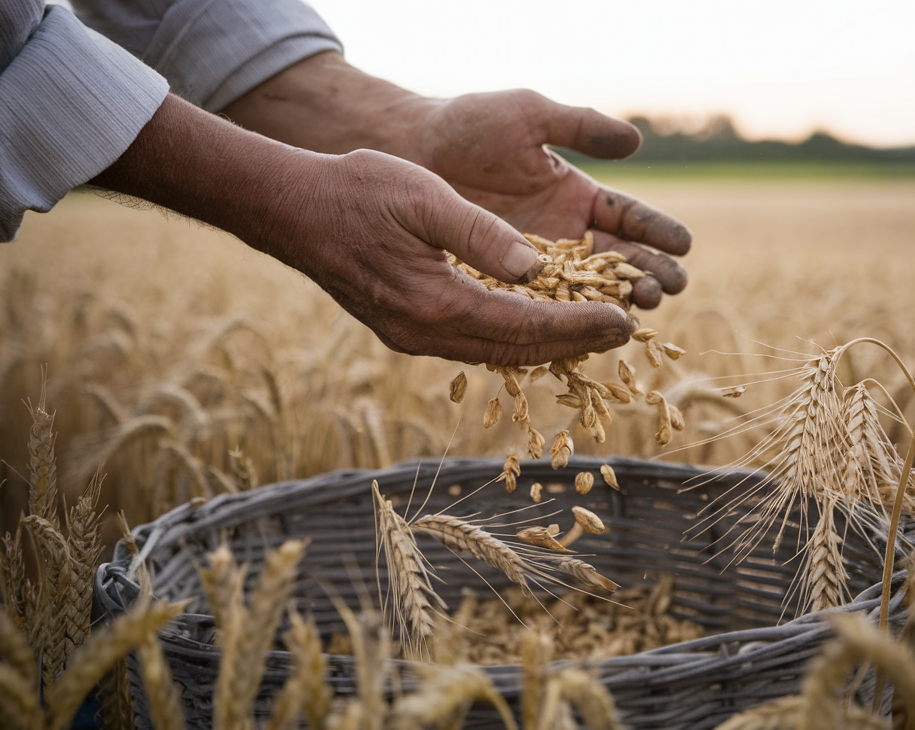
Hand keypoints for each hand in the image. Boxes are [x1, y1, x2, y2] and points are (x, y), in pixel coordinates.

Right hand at [219, 53, 691, 307]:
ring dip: (545, 347)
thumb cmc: (355, 191)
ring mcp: (411, 338)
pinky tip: (535, 327)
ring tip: (591, 334)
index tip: (624, 322)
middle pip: (517, 352)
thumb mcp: (423, 198)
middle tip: (624, 333)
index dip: (579, 327)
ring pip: (495, 354)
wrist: (290, 210)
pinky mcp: (404, 330)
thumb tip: (534, 267)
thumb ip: (480, 235)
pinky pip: (472, 345)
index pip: (525, 327)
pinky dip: (511, 340)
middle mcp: (424, 334)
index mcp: (436, 303)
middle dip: (573, 344)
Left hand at [415, 90, 691, 308]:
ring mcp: (534, 264)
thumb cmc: (468, 126)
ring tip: (639, 311)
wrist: (406, 150)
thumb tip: (634, 141)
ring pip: (585, 293)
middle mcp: (564, 236)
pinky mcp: (502, 284)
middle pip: (618, 264)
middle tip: (669, 289)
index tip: (685, 245)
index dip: (658, 231)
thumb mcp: (528, 116)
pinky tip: (585, 335)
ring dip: (615, 303)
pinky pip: (539, 309)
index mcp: (578, 196)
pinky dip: (563, 324)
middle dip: (648, 276)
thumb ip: (579, 126)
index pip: (630, 218)